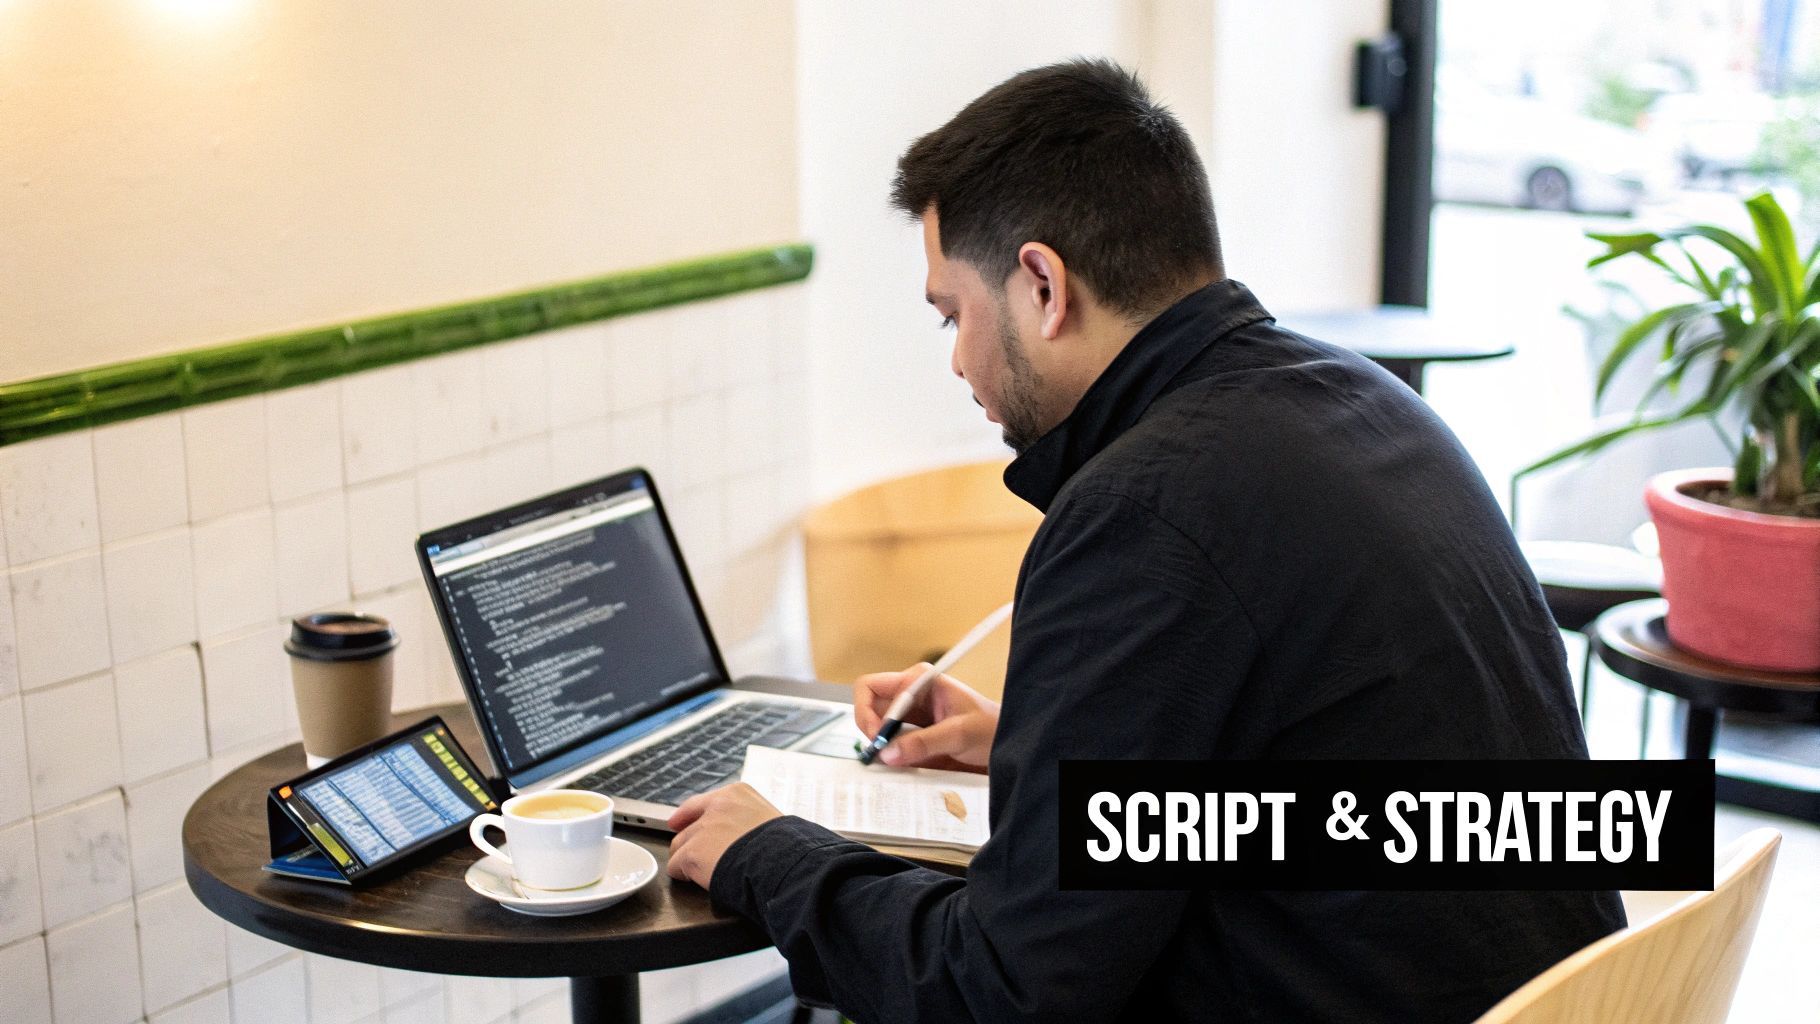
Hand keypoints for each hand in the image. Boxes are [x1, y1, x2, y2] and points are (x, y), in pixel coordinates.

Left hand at [666, 782, 782, 889]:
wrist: (781, 863)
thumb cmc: (783, 847)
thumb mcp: (769, 820)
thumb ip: (748, 820)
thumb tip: (742, 835)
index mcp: (737, 793)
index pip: (702, 802)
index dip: (688, 816)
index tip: (678, 822)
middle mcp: (717, 806)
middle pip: (688, 824)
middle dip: (688, 839)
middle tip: (688, 853)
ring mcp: (703, 828)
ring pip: (679, 844)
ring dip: (685, 858)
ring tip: (696, 872)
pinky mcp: (692, 853)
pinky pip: (676, 865)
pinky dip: (682, 874)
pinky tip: (694, 880)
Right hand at [854, 663, 999, 771]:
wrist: (1008, 746)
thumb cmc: (991, 729)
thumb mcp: (959, 734)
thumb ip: (924, 743)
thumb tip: (888, 753)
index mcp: (918, 681)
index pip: (871, 687)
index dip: (867, 712)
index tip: (878, 737)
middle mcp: (910, 695)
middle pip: (870, 709)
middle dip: (871, 732)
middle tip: (882, 754)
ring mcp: (910, 717)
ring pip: (877, 730)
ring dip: (880, 747)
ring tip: (893, 761)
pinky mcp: (914, 737)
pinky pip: (891, 746)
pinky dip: (890, 757)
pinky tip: (901, 765)